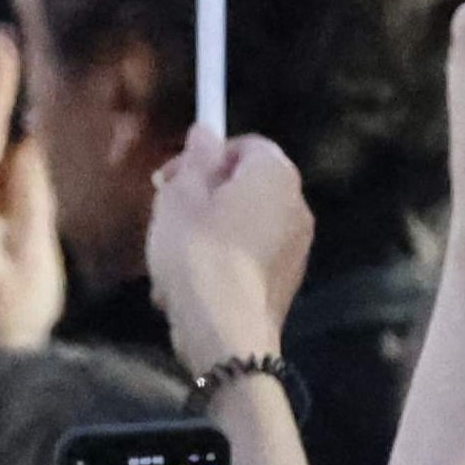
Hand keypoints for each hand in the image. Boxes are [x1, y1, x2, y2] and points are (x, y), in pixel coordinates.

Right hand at [145, 126, 310, 371]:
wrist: (225, 333)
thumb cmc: (198, 253)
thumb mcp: (181, 197)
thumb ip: (196, 159)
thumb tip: (206, 131)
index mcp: (276, 175)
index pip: (245, 145)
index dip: (205, 155)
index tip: (171, 176)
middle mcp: (297, 206)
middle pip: (245, 185)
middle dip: (204, 196)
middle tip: (167, 213)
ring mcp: (297, 247)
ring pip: (243, 224)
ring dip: (207, 232)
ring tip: (172, 258)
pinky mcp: (287, 282)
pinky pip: (249, 257)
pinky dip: (222, 262)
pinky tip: (191, 286)